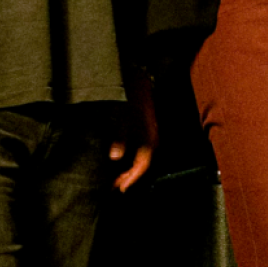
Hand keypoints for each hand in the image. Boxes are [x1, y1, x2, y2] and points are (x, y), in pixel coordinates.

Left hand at [109, 70, 156, 191]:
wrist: (139, 78)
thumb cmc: (130, 98)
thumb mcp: (122, 117)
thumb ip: (120, 137)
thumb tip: (115, 157)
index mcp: (148, 137)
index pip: (142, 164)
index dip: (131, 178)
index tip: (120, 188)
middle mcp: (152, 137)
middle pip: (143, 163)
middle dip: (130, 175)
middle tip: (115, 186)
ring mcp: (150, 133)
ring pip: (143, 157)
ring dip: (131, 167)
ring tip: (117, 176)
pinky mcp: (146, 128)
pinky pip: (141, 149)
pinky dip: (132, 157)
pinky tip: (121, 159)